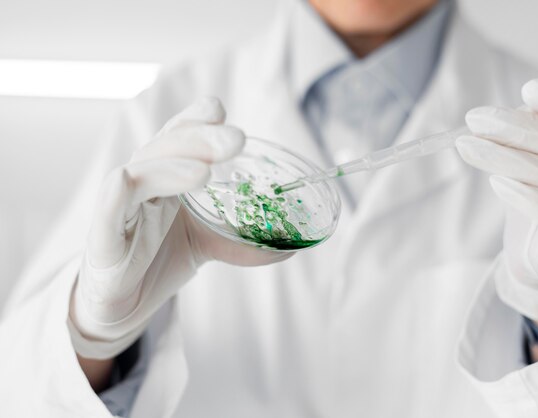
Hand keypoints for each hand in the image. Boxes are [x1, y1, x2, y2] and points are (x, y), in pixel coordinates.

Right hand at [69, 98, 289, 358]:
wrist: (123, 303)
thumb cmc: (158, 259)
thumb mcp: (205, 244)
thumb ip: (239, 241)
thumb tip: (289, 247)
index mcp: (166, 175)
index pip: (179, 135)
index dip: (197, 119)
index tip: (221, 112)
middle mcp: (141, 181)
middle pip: (166, 146)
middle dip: (200, 137)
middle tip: (236, 139)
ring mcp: (120, 205)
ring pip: (140, 170)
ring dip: (173, 164)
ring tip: (205, 171)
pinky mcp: (103, 233)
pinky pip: (109, 206)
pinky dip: (121, 190)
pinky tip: (129, 180)